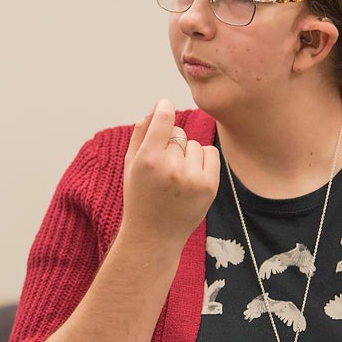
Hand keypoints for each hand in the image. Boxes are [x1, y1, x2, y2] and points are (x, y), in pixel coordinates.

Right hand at [120, 98, 219, 250]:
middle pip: (178, 133)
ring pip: (194, 144)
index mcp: (148, 159)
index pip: (164, 118)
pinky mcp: (209, 186)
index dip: (164, 108)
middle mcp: (171, 167)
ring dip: (186, 155)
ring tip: (175, 177)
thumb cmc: (140, 196)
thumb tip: (159, 106)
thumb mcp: (131, 164)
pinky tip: (190, 178)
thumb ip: (141, 132)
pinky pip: (210, 153)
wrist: (154, 236)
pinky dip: (203, 160)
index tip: (165, 105)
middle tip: (161, 167)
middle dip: (170, 143)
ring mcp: (192, 177)